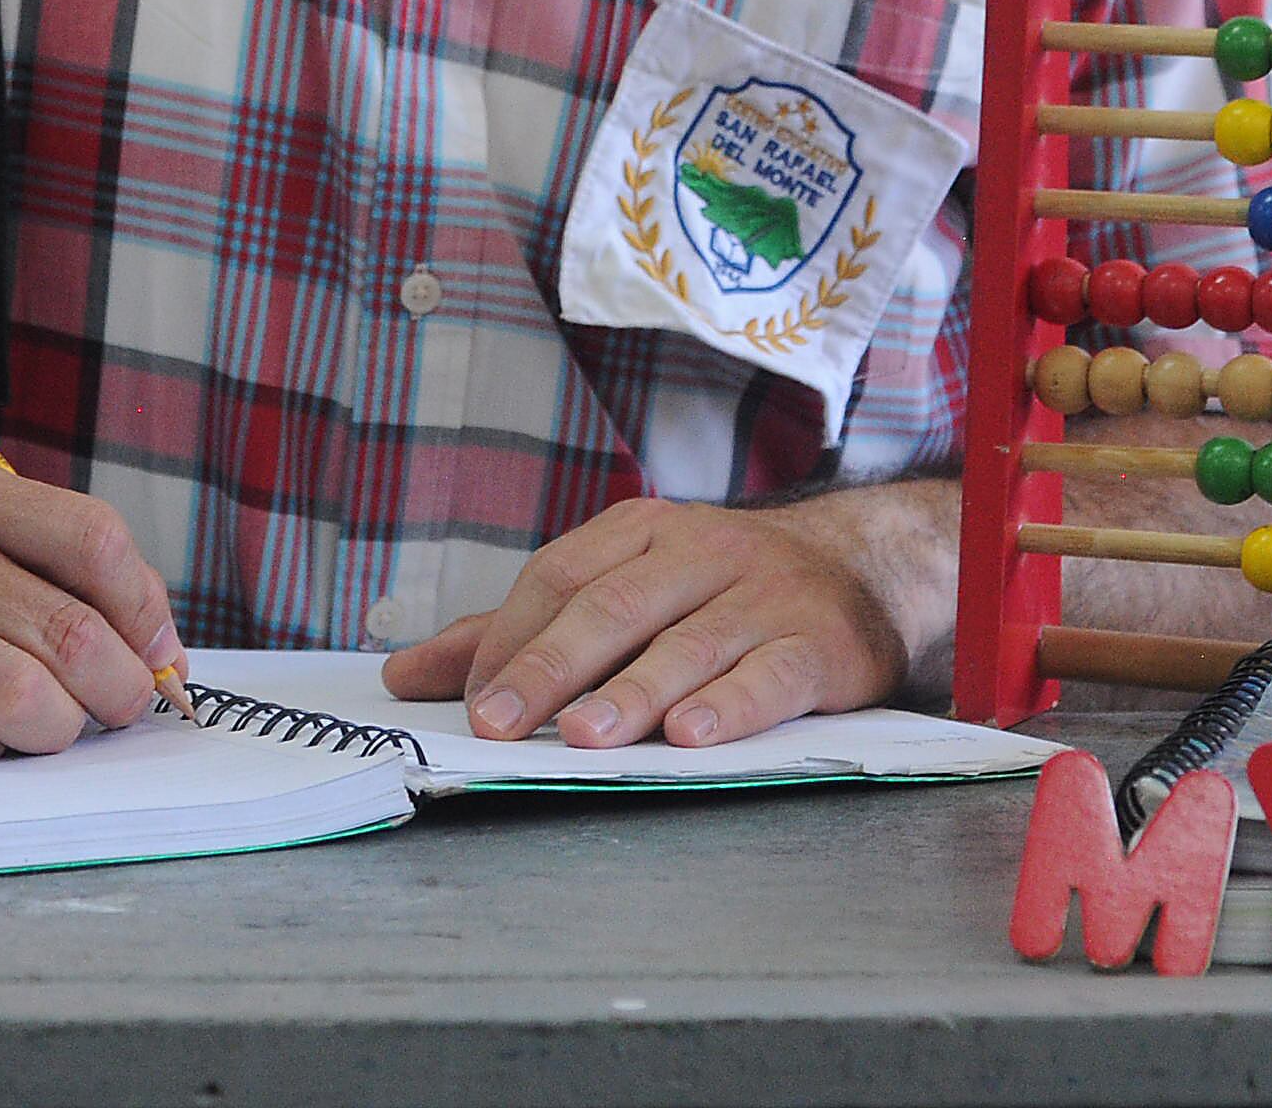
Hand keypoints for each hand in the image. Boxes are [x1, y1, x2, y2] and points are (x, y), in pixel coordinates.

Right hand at [0, 455, 183, 765]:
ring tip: (53, 724)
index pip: (94, 544)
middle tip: (121, 706)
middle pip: (67, 633)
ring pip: (19, 698)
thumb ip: (54, 557)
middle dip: (119, 690)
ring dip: (59, 728)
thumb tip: (158, 645)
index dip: (148, 612)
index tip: (157, 653)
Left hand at [377, 499, 909, 752]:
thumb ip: (522, 632)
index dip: (513, 637)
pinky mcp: (818, 644)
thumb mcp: (627, 587)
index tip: (471, 698)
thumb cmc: (719, 590)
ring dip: (633, 692)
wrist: (866, 571)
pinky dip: (730, 704)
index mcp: (644, 532)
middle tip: (499, 723)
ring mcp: (764, 595)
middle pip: (615, 607)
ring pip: (688, 644)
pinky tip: (691, 735)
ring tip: (582, 738)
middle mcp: (702, 552)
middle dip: (551, 668)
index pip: (562, 575)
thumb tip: (405, 674)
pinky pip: (770, 674)